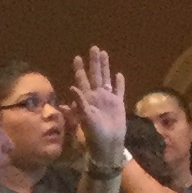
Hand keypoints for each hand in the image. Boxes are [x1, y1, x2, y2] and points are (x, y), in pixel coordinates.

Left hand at [68, 45, 126, 160]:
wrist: (108, 144)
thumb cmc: (95, 133)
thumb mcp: (85, 117)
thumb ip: (80, 102)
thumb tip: (72, 87)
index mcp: (87, 98)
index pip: (82, 80)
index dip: (80, 69)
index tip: (77, 57)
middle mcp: (96, 96)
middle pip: (95, 75)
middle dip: (94, 62)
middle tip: (93, 48)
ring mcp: (108, 99)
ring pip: (106, 79)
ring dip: (105, 67)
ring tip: (104, 54)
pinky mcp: (118, 104)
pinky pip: (119, 90)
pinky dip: (119, 83)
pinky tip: (119, 74)